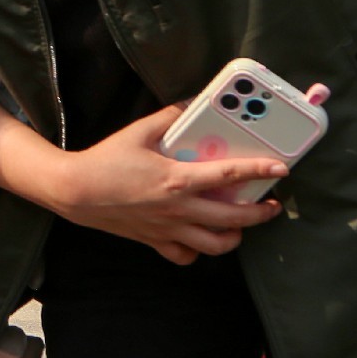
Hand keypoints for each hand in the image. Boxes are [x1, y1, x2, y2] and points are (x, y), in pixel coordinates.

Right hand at [44, 106, 286, 264]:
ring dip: (234, 236)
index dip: (258, 171)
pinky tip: (199, 236)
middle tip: (270, 205)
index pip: (229, 175)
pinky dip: (197, 251)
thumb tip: (193, 102)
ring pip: (215, 246)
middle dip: (259, 214)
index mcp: (178, 179)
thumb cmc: (107, 159)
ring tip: (240, 225)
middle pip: (233, 219)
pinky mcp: (155, 242)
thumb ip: (170, 116)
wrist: (76, 192)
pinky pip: (185, 256)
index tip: (280, 168)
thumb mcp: (139, 131)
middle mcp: (179, 209)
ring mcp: (169, 230)